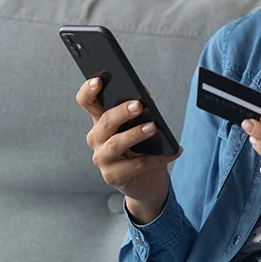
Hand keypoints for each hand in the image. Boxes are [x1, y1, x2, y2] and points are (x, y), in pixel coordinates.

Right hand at [75, 78, 181, 221]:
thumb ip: (140, 108)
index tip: (98, 80)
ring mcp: (102, 159)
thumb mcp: (141, 124)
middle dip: (120, 112)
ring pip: (115, 144)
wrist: (147, 181)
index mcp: (101, 121)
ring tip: (153, 127)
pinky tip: (173, 151)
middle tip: (138, 105)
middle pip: (104, 122)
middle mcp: (96, 139)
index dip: (88, 91)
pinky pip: (136, 165)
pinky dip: (157, 158)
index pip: (87, 102)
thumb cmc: (144, 147)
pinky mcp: (112, 177)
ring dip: (135, 134)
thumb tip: (145, 95)